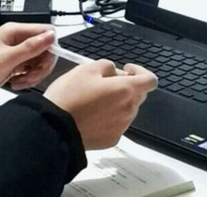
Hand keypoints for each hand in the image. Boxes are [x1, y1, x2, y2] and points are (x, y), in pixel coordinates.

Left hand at [0, 23, 56, 103]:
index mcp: (15, 31)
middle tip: (30, 77)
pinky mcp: (16, 63)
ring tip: (21, 82)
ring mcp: (18, 51)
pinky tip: (17, 83)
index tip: (45, 63)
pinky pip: (32, 69)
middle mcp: (18, 38)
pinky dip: (28, 78)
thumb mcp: (7, 59)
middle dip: (41, 65)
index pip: (45, 31)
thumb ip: (31, 48)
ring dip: (34, 74)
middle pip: (45, 48)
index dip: (50, 47)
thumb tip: (52, 35)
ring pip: (40, 60)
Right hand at [43, 61, 157, 149]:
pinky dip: (109, 117)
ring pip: (127, 109)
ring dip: (117, 102)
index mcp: (125, 90)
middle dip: (126, 86)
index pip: (150, 80)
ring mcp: (122, 127)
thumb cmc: (70, 95)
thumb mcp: (85, 69)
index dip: (141, 71)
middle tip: (104, 83)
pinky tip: (91, 116)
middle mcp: (129, 109)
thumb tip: (114, 73)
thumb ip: (106, 66)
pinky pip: (117, 124)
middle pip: (138, 95)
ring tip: (94, 101)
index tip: (125, 70)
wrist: (56, 128)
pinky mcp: (112, 140)